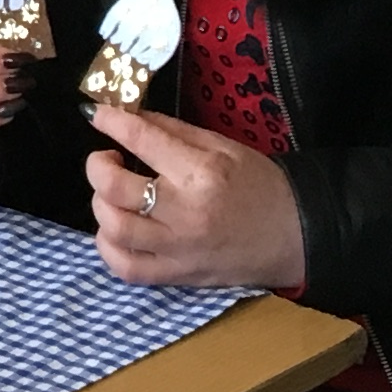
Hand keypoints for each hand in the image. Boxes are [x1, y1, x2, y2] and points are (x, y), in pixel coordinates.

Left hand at [88, 100, 309, 289]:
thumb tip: (127, 116)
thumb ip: (172, 131)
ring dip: (101, 205)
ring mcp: (178, 250)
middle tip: (107, 159)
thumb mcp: (222, 146)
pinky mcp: (176, 276)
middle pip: (115, 188)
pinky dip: (108, 247)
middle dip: (98, 166)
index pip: (141, 140)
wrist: (295, 237)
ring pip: (113, 229)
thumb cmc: (259, 186)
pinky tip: (116, 229)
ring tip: (113, 194)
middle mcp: (185, 213)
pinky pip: (125, 268)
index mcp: (201, 172)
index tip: (97, 114)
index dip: (110, 122)